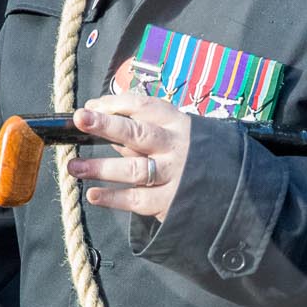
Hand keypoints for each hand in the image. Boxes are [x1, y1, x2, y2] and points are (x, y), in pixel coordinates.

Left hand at [66, 94, 189, 220]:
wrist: (233, 188)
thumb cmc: (192, 154)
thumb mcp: (173, 134)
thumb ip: (140, 129)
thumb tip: (101, 119)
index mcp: (175, 123)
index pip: (142, 107)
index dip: (114, 105)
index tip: (89, 106)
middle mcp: (174, 147)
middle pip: (137, 134)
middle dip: (107, 125)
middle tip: (80, 118)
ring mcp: (173, 175)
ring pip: (135, 169)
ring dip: (102, 167)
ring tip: (73, 166)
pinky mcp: (170, 201)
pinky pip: (138, 199)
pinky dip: (114, 198)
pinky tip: (93, 195)